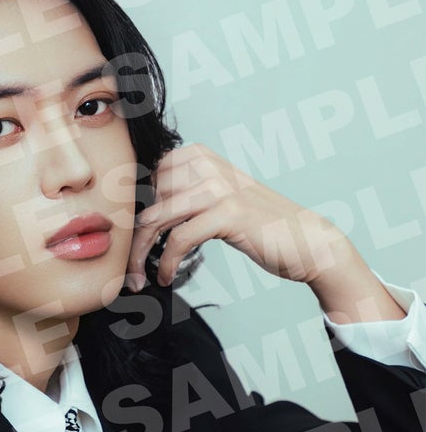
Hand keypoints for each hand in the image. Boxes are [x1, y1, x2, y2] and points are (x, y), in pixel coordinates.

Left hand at [125, 142, 349, 291]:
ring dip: (140, 254)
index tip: (125, 242)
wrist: (305, 241)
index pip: (143, 180)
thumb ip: (183, 196)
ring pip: (155, 220)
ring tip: (138, 277)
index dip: (131, 213)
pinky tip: (166, 277)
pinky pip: (178, 240)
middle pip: (146, 201)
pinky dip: (166, 264)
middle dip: (133, 237)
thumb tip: (139, 213)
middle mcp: (205, 164)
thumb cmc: (258, 225)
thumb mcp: (216, 199)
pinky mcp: (226, 214)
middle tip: (129, 267)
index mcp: (198, 155)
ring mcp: (217, 187)